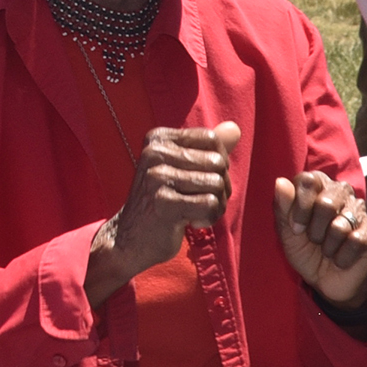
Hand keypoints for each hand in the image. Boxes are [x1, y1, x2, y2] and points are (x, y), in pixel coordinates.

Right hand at [94, 123, 239, 287]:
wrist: (131, 238)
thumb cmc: (165, 201)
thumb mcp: (185, 169)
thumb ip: (211, 149)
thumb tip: (235, 128)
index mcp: (159, 138)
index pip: (212, 139)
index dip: (219, 163)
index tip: (201, 180)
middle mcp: (155, 153)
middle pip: (218, 163)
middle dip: (220, 187)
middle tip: (199, 201)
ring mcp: (158, 177)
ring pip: (217, 185)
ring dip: (216, 205)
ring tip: (195, 212)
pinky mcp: (164, 202)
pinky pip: (210, 205)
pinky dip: (209, 219)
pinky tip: (191, 222)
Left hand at [274, 171, 366, 307]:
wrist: (326, 281)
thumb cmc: (306, 252)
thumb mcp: (287, 232)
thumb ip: (283, 207)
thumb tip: (281, 182)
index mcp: (319, 186)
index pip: (309, 181)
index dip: (300, 207)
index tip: (296, 227)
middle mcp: (342, 192)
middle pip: (326, 203)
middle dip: (315, 230)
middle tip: (315, 240)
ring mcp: (360, 210)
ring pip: (340, 225)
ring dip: (328, 246)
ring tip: (329, 250)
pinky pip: (356, 241)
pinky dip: (342, 257)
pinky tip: (341, 258)